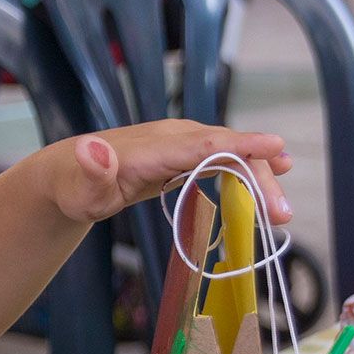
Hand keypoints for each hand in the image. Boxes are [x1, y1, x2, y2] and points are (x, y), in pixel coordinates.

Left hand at [43, 120, 293, 224]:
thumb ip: (91, 172)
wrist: (71, 174)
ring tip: (282, 210)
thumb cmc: (77, 187)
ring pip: (229, 154)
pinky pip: (222, 159)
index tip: (275, 147)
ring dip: (259, 178)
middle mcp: (172, 138)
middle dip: (258, 177)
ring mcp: (181, 144)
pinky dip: (247, 169)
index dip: (239, 145)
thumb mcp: (79, 188)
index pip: (202, 144)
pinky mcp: (185, 155)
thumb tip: (92, 150)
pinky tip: (274, 178)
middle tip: (281, 214)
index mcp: (152, 148)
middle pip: (225, 151)